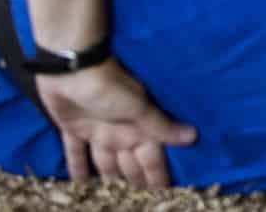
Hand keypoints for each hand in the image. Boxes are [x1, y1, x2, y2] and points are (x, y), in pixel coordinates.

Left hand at [36, 59, 196, 187]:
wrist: (72, 67)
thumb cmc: (109, 86)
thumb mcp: (138, 107)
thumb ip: (161, 126)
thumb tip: (194, 136)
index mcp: (138, 128)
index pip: (152, 160)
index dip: (158, 177)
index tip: (166, 197)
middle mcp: (121, 133)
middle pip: (130, 165)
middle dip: (135, 183)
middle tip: (137, 202)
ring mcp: (97, 131)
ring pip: (106, 164)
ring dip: (109, 180)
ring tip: (111, 199)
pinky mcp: (74, 129)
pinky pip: (76, 155)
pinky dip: (78, 169)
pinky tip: (79, 185)